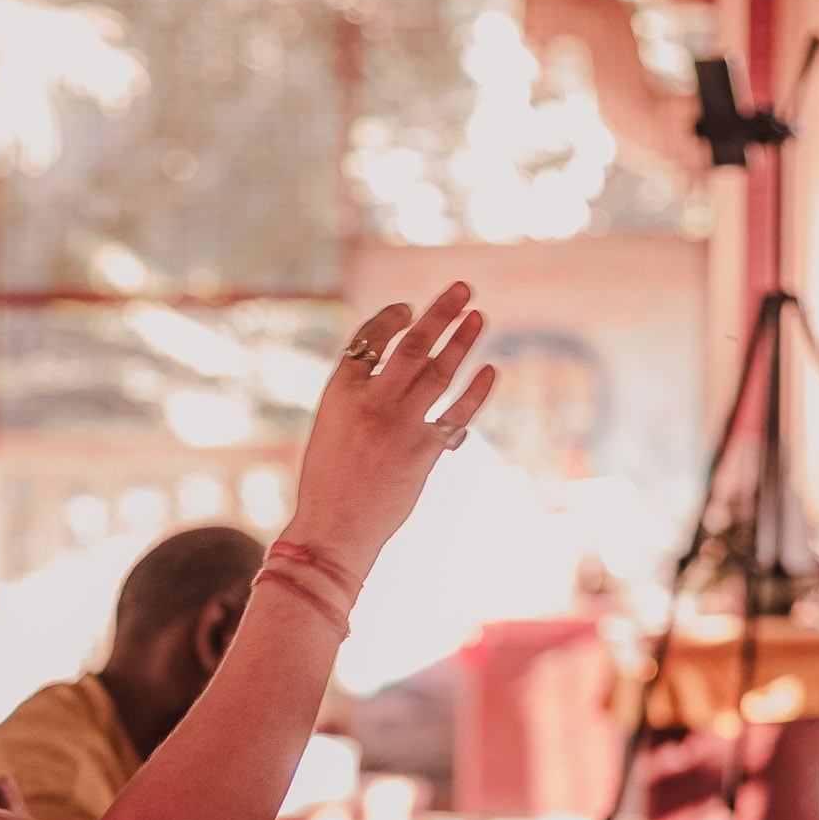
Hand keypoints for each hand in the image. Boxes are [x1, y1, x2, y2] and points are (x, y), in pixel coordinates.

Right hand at [290, 284, 495, 578]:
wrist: (332, 530)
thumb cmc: (328, 482)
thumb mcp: (332, 427)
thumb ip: (363, 396)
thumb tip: (408, 370)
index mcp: (338, 392)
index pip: (369, 339)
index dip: (392, 318)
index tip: (409, 309)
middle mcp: (370, 402)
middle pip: (413, 345)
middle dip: (441, 313)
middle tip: (463, 289)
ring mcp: (399, 426)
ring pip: (439, 372)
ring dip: (462, 341)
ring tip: (479, 316)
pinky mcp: (423, 452)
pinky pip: (457, 413)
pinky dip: (477, 391)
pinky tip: (490, 371)